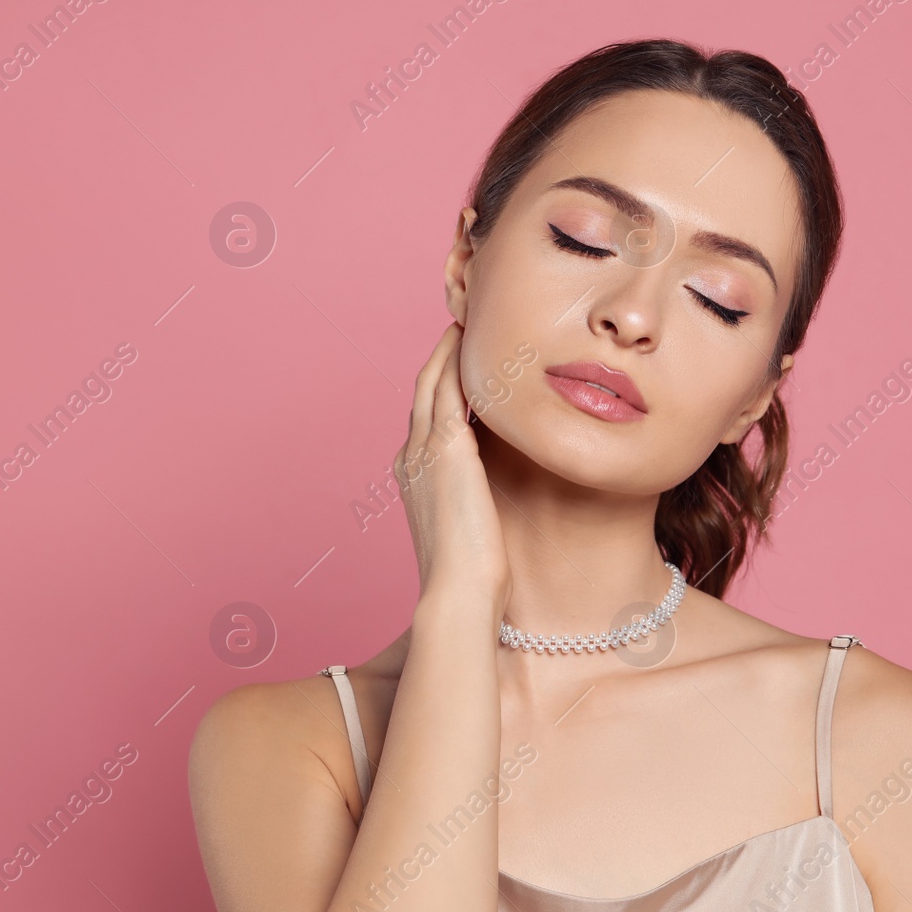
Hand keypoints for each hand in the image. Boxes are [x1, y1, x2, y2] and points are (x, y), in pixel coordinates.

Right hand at [394, 322, 511, 614]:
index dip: (443, 385)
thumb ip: (479, 497)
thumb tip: (500, 493)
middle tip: (463, 324)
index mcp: (415, 476)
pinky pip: (449, 387)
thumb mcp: (473, 526)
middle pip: (424, 390)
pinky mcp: (445, 446)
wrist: (460, 592)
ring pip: (433, 381)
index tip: (463, 361)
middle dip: (442, 356)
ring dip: (449, 348)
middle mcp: (411, 457)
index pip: (428, 417)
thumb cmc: (473, 576)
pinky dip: (457, 358)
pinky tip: (473, 337)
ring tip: (470, 319)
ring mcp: (423, 449)